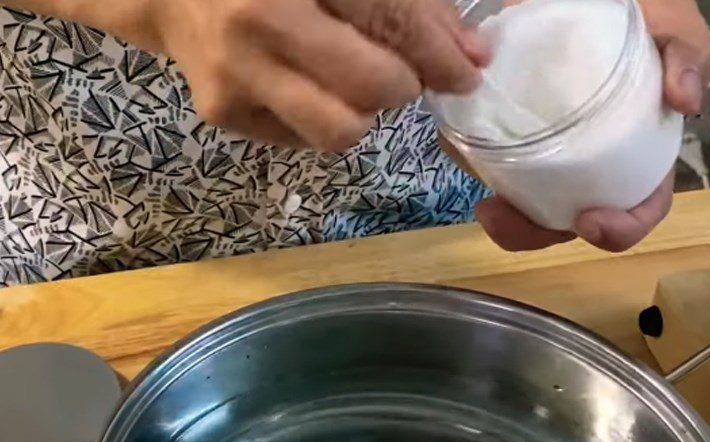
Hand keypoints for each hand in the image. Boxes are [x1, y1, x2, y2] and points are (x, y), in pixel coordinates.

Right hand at [145, 0, 488, 149]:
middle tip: (395, 69)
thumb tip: (467, 54)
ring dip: (362, 112)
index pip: (389, 16)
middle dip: (402, 85)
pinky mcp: (223, 112)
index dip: (439, 53)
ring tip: (346, 80)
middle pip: (371, 87)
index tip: (467, 73)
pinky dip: (321, 115)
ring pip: (339, 129)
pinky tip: (302, 83)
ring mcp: (235, 72)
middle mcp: (258, 19)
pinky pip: (304, 138)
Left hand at [473, 0, 709, 252]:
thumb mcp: (669, 23)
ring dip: (507, 221)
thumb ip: (686, 51)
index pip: (638, 209)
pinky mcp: (510, 139)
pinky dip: (479, 174)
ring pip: (529, 209)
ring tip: (488, 208)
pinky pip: (493, 171)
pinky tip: (469, 162)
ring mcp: (549, 158)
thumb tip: (685, 100)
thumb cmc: (630, 13)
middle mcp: (591, 168)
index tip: (590, 222)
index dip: (620, 229)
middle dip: (537, 233)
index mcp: (637, 155)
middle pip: (570, 222)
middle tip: (505, 217)